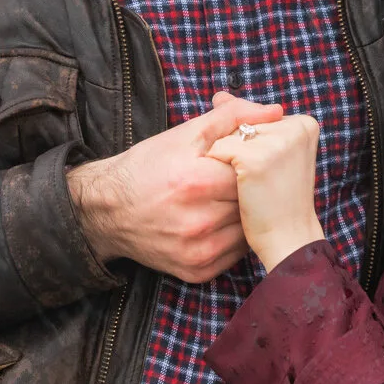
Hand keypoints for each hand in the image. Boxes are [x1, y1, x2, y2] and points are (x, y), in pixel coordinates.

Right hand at [67, 93, 283, 281]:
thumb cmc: (148, 167)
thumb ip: (233, 118)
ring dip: (244, 215)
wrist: (107, 210)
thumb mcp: (186, 134)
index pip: (252, 172)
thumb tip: (276, 112)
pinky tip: (218, 222)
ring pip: (248, 229)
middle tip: (234, 181)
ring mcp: (198, 251)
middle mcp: (198, 221)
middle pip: (251, 202)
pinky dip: (234, 237)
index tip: (242, 161)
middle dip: (249, 190)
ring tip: (225, 201)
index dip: (251, 164)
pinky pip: (236, 254)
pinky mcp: (197, 272)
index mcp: (195, 181)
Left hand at [203, 92, 324, 270]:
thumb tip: (219, 96)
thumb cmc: (278, 201)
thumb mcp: (269, 155)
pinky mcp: (255, 158)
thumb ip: (244, 121)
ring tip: (249, 186)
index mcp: (304, 124)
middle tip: (258, 182)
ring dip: (226, 161)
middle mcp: (296, 127)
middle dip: (238, 150)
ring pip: (230, 136)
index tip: (265, 171)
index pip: (258, 120)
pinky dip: (216, 170)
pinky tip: (238, 190)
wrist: (289, 240)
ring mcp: (277, 141)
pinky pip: (219, 150)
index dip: (250, 145)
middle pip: (244, 126)